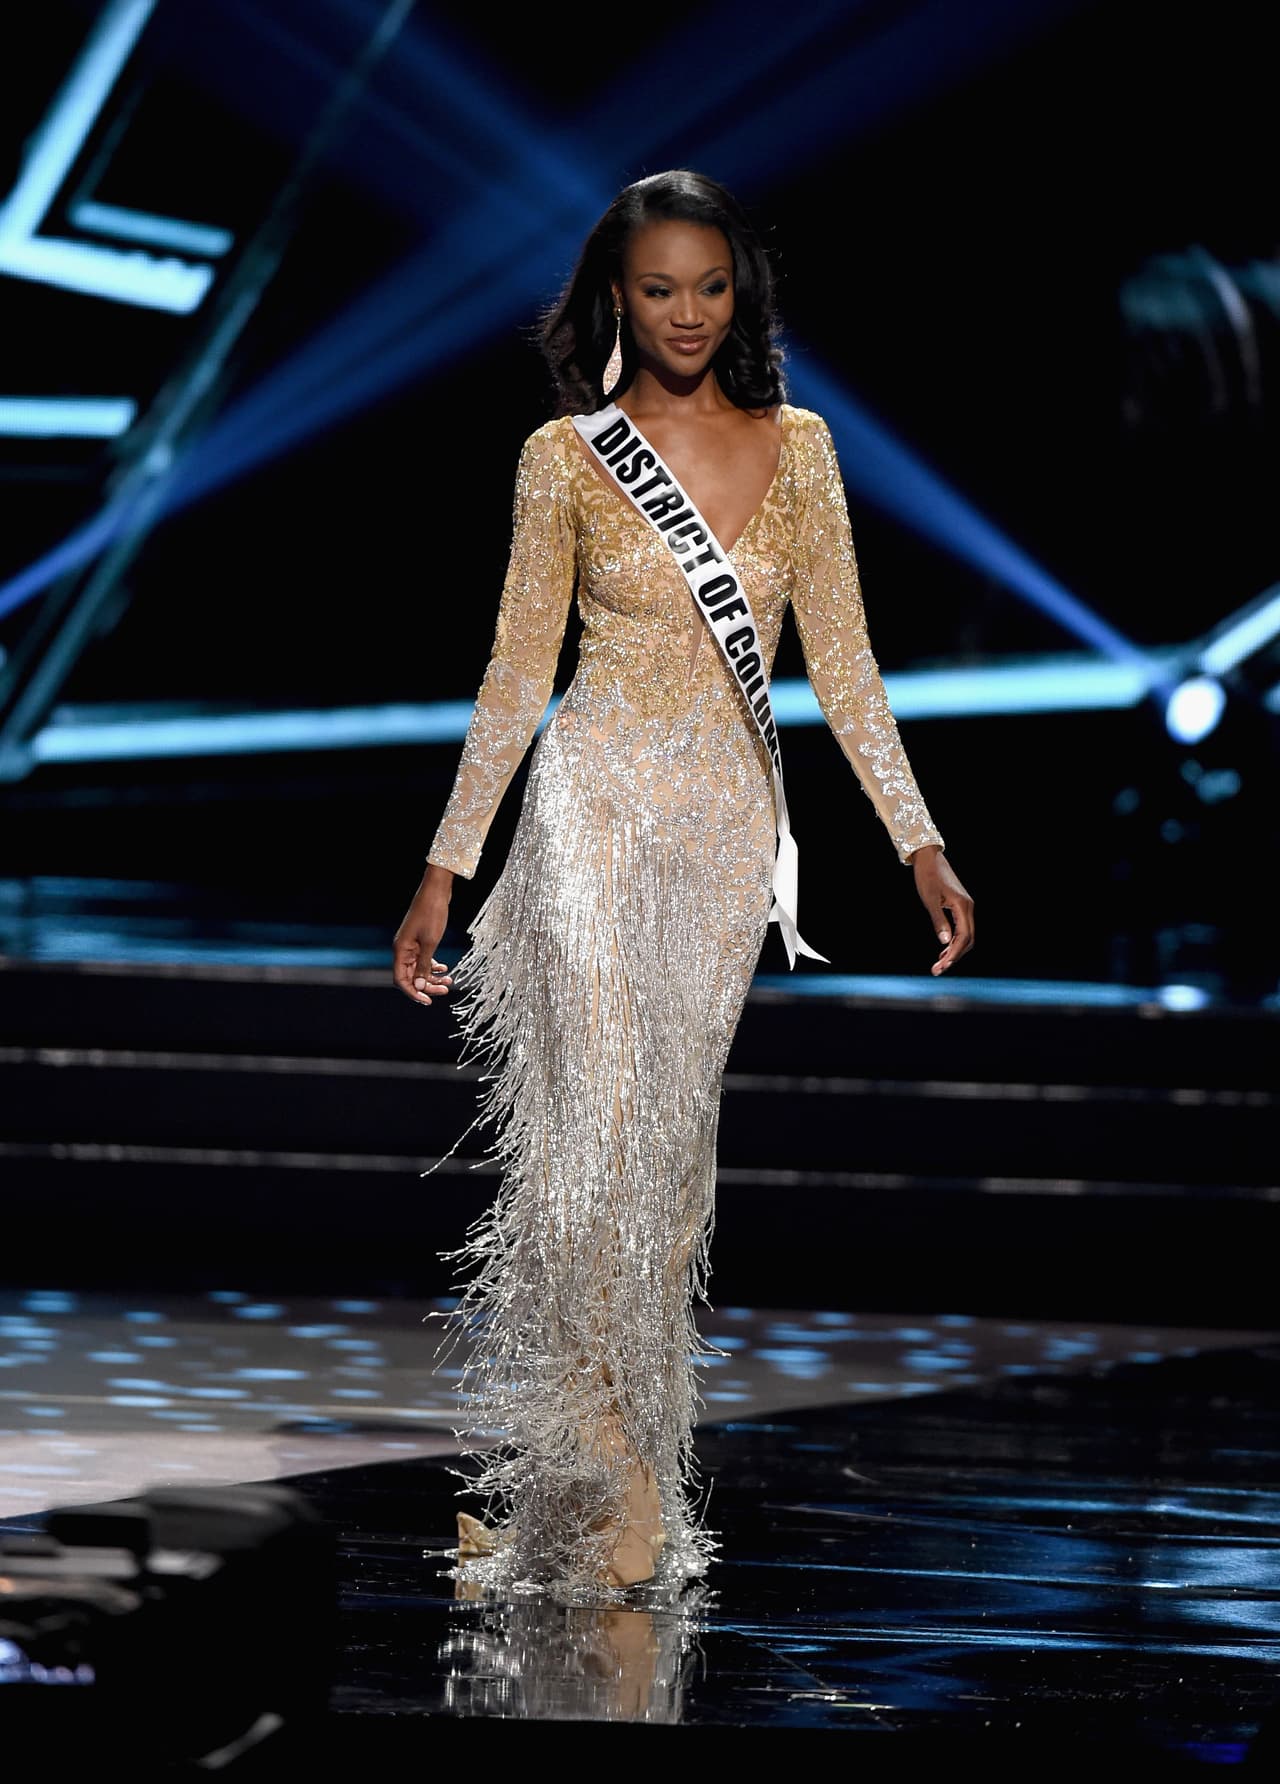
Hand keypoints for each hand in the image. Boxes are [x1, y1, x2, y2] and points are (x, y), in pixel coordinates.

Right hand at [393, 864, 454, 1005]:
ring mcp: (411, 944)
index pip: (401, 980)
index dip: (413, 992)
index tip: (428, 1001)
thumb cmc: (432, 914)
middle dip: (427, 986)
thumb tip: (418, 986)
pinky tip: (445, 968)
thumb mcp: (430, 943)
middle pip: (410, 976)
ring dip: (432, 977)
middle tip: (445, 990)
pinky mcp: (419, 940)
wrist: (436, 891)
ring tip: (449, 981)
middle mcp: (402, 949)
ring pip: (418, 969)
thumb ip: (423, 965)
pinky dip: (433, 966)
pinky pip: (423, 959)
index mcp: (400, 950)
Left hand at [910, 845, 973, 975]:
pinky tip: (943, 949)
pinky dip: (954, 941)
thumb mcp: (929, 900)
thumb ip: (938, 921)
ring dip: (954, 951)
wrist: (928, 857)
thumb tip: (944, 942)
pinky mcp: (960, 906)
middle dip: (954, 957)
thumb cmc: (927, 876)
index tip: (942, 967)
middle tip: (937, 970)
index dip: (954, 954)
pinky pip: (962, 928)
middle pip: (968, 940)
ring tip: (939, 963)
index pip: (963, 937)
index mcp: (962, 906)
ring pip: (966, 936)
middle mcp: (968, 908)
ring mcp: (965, 907)